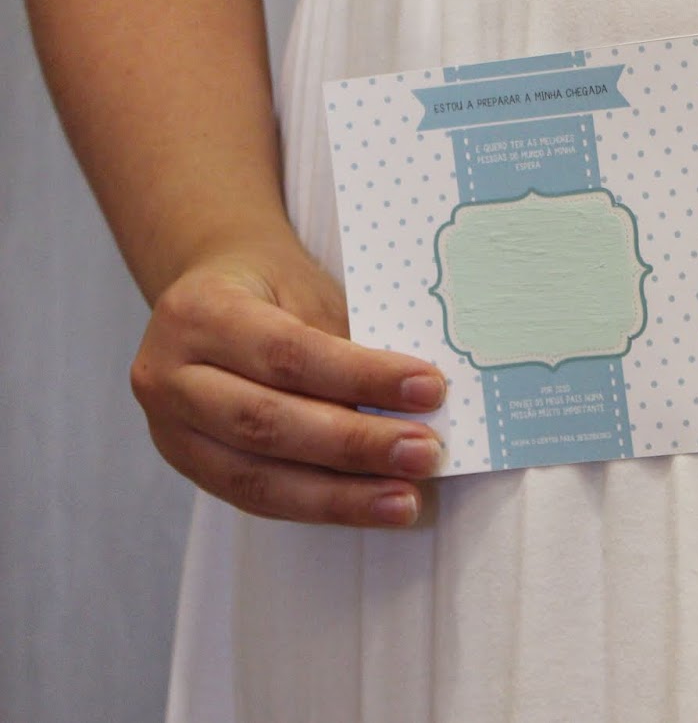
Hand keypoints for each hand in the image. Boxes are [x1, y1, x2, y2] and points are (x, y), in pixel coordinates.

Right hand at [131, 239, 447, 526]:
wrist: (215, 293)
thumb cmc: (274, 290)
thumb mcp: (309, 293)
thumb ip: (349, 344)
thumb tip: (419, 401)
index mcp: (199, 312)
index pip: (288, 353)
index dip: (362, 377)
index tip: (429, 388)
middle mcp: (168, 374)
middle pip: (268, 421)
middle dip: (355, 444)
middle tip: (424, 453)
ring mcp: (169, 428)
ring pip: (257, 477)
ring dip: (341, 496)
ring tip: (405, 501)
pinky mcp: (188, 466)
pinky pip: (256, 498)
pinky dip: (319, 507)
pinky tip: (369, 508)